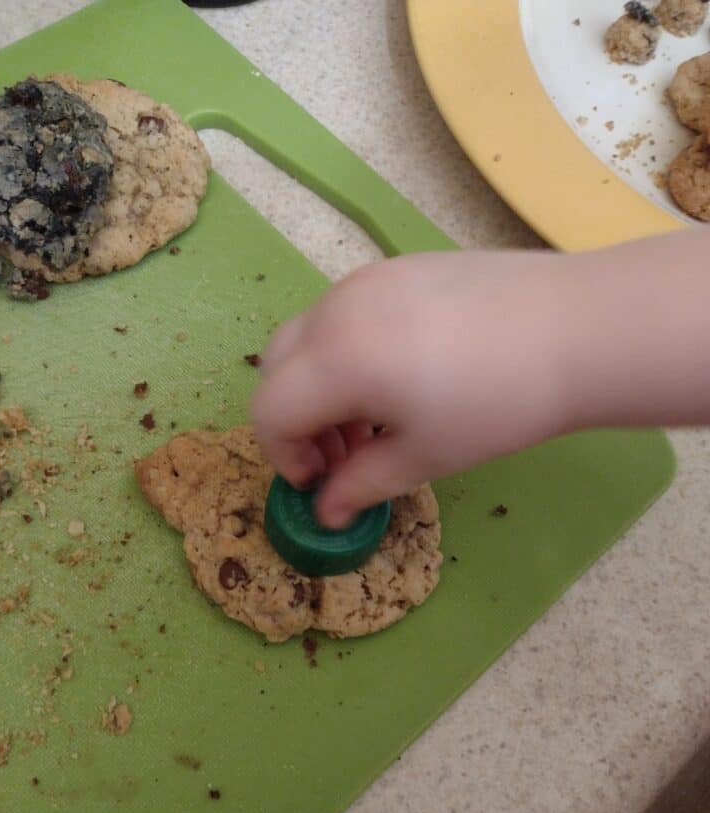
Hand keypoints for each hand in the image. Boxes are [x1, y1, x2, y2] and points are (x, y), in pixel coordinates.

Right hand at [252, 250, 574, 527]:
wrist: (577, 328)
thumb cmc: (500, 404)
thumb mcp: (425, 457)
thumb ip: (361, 485)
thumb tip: (326, 512)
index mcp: (337, 360)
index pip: (268, 410)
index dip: (283, 456)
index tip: (322, 483)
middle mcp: (337, 310)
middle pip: (276, 368)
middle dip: (294, 419)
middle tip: (341, 455)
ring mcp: (366, 280)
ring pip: (308, 338)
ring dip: (318, 387)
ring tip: (374, 422)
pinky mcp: (397, 267)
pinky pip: (344, 314)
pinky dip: (345, 353)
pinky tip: (400, 378)